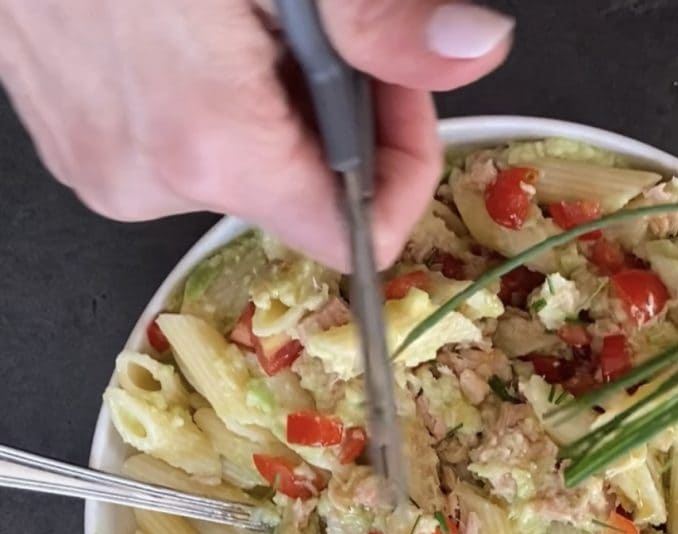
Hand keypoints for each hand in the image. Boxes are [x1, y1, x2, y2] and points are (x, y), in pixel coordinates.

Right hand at [0, 1, 512, 267]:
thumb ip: (380, 20)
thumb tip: (470, 49)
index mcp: (210, 142)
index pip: (353, 236)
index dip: (398, 170)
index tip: (399, 97)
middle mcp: (149, 175)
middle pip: (301, 197)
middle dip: (339, 120)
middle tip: (325, 32)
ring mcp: (103, 161)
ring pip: (242, 169)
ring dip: (271, 104)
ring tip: (238, 19)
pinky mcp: (75, 137)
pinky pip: (178, 145)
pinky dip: (209, 97)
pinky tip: (189, 29)